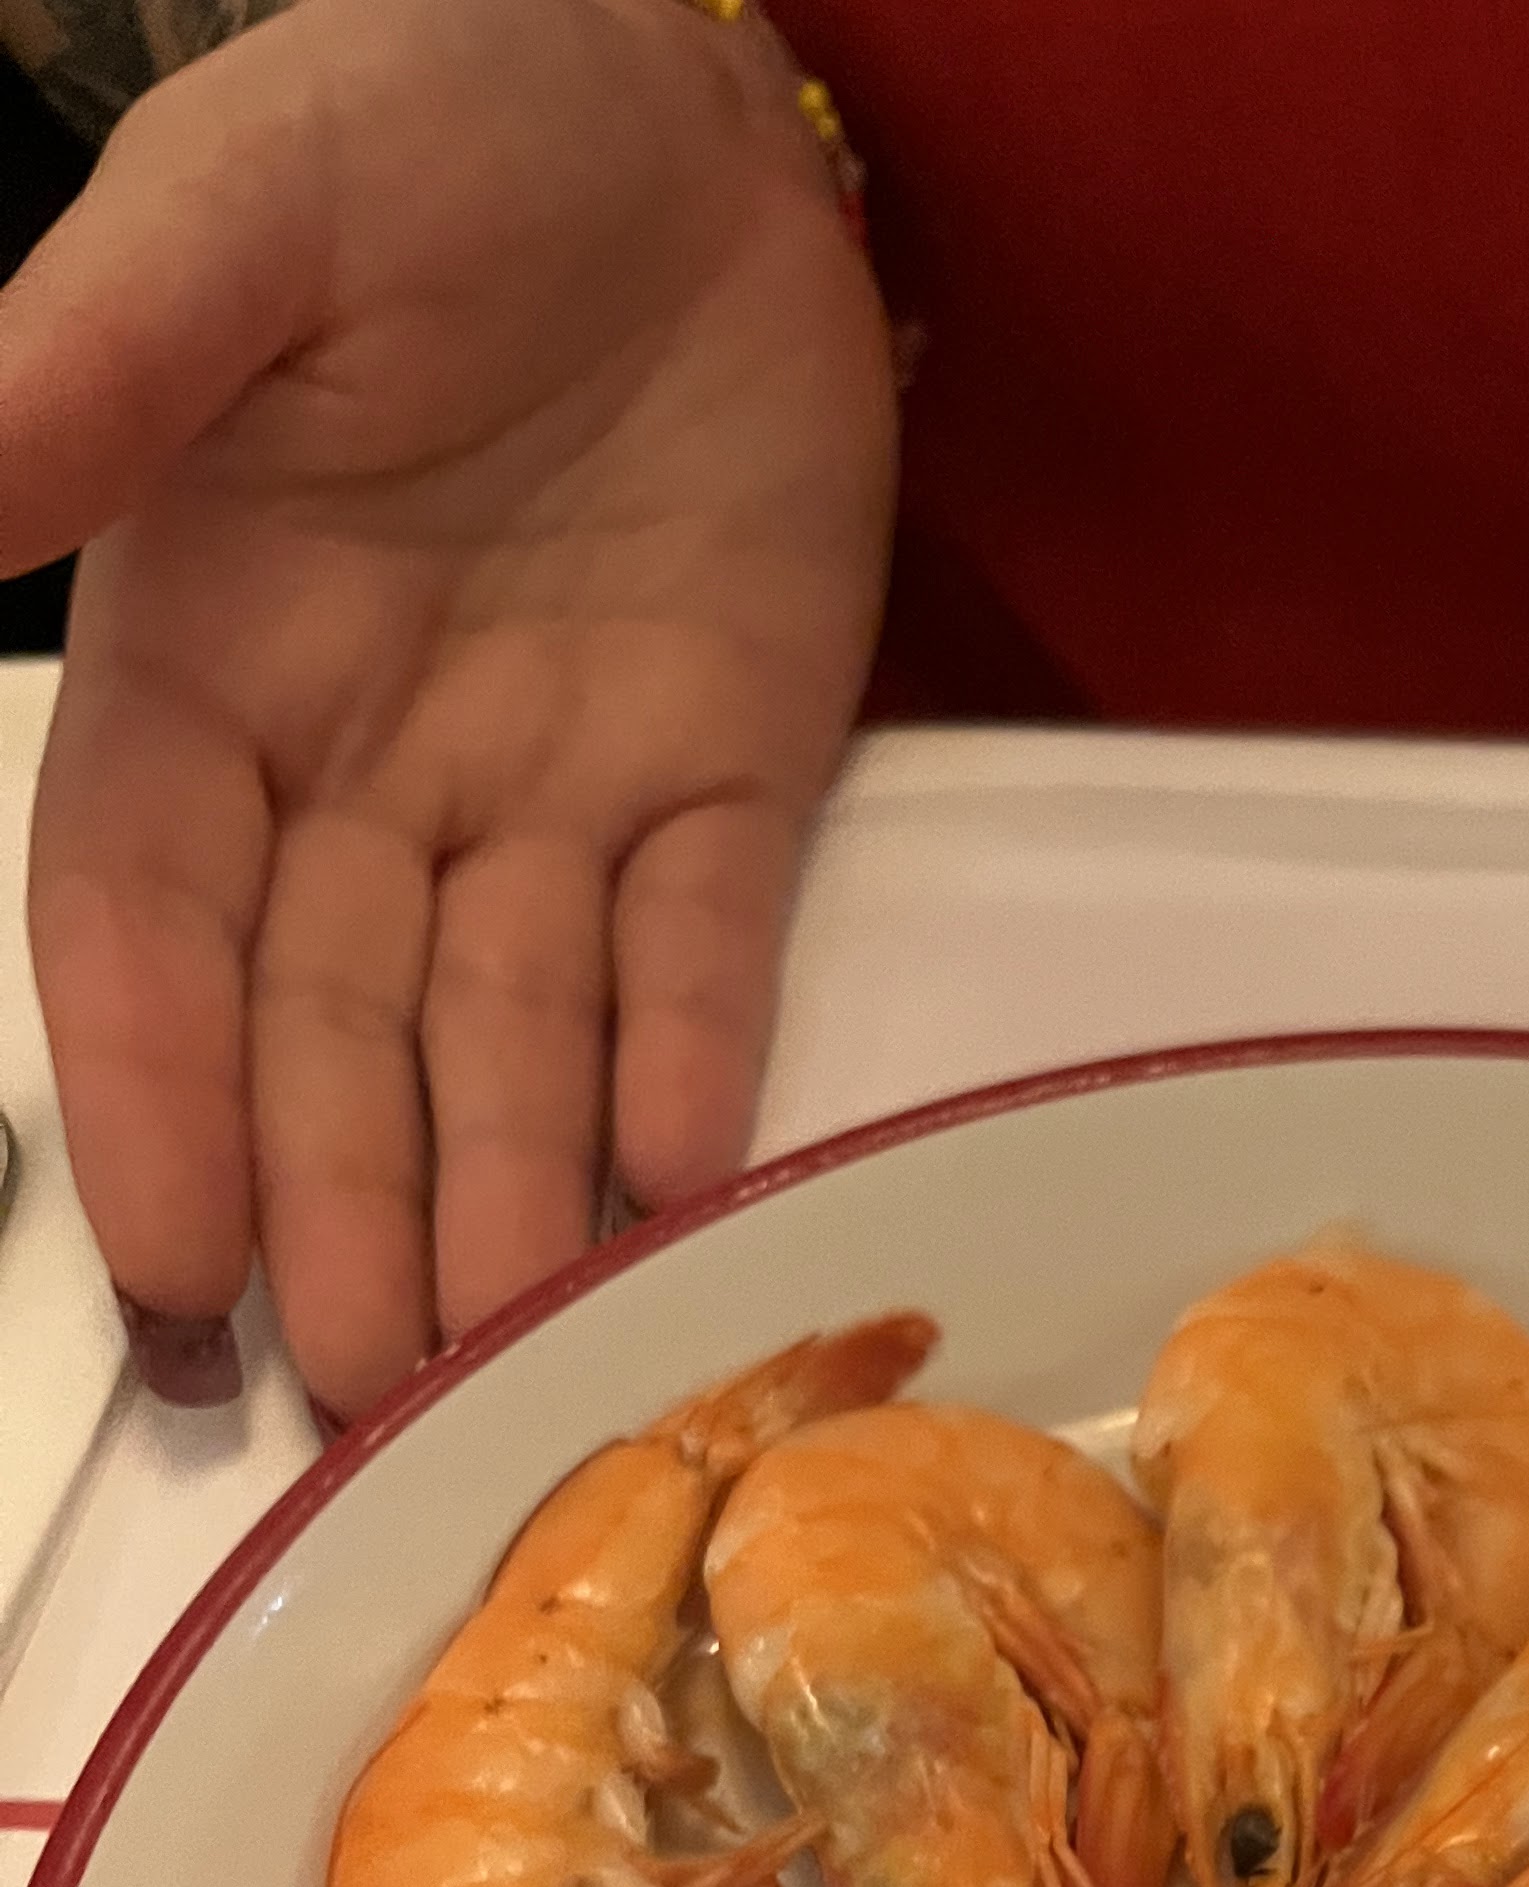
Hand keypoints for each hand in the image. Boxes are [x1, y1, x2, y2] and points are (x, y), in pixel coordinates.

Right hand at [0, 0, 894, 1411]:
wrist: (668, 89)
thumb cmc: (423, 113)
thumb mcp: (230, 222)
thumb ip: (87, 371)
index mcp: (207, 665)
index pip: (155, 932)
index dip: (158, 1102)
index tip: (168, 1266)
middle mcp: (368, 768)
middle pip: (336, 1038)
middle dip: (348, 1218)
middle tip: (374, 1402)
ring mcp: (552, 785)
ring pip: (514, 1038)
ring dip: (511, 1199)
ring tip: (511, 1367)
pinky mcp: (730, 773)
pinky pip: (704, 949)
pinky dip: (695, 1064)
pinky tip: (682, 1188)